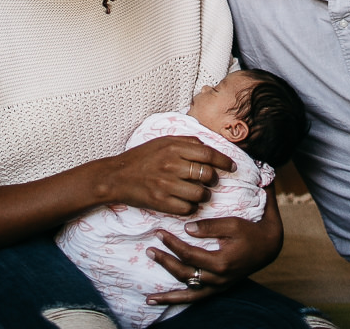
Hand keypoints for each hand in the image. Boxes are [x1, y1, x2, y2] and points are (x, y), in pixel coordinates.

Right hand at [105, 135, 232, 216]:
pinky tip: (187, 202)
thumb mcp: (163, 141)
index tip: (232, 167)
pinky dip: (191, 207)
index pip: (208, 154)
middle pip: (207, 174)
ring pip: (200, 194)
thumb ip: (186, 142)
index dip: (224, 161)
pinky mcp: (161, 202)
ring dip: (204, 195)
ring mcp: (166, 185)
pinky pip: (188, 208)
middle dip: (214, 179)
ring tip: (200, 193)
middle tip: (211, 181)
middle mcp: (171, 165)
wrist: (117, 176)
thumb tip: (207, 147)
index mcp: (173, 147)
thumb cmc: (142, 157)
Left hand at [144, 188, 282, 306]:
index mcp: (221, 262)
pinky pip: (196, 299)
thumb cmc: (249, 231)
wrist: (267, 247)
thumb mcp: (232, 224)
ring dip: (168, 295)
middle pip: (185, 273)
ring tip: (149, 297)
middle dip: (165, 262)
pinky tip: (164, 301)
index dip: (172, 244)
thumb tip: (186, 228)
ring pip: (188, 294)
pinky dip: (180, 301)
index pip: (189, 254)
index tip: (159, 232)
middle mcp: (218, 279)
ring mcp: (218, 287)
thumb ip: (209, 226)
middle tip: (149, 250)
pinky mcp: (218, 289)